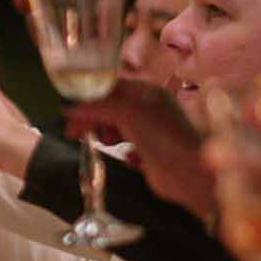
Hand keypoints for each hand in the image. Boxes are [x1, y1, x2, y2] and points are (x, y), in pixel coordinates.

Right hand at [64, 80, 214, 216]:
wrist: (191, 174)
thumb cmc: (165, 138)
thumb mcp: (129, 115)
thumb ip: (98, 108)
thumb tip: (69, 108)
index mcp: (147, 93)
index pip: (110, 87)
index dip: (88, 97)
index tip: (70, 110)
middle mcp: (148, 108)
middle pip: (110, 106)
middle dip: (91, 117)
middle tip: (74, 131)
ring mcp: (149, 130)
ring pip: (115, 125)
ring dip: (102, 131)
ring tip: (99, 142)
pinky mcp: (148, 151)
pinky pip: (124, 144)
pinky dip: (118, 147)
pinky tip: (123, 155)